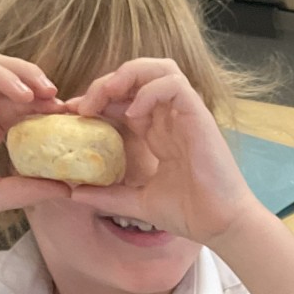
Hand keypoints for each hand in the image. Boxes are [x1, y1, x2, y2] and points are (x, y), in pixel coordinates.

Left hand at [67, 58, 264, 245]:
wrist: (220, 225)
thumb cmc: (189, 213)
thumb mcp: (138, 203)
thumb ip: (108, 196)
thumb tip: (73, 193)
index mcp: (159, 132)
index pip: (125, 99)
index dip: (98, 99)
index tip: (74, 114)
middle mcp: (171, 118)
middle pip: (138, 75)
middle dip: (107, 82)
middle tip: (85, 105)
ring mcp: (186, 115)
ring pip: (159, 68)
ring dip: (128, 75)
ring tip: (108, 95)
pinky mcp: (199, 116)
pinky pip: (174, 85)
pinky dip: (150, 91)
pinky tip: (133, 113)